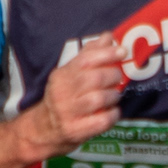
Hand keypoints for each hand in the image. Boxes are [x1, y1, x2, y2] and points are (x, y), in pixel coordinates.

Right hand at [19, 36, 124, 160]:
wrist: (44, 129)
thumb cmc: (64, 96)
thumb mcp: (70, 74)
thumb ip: (90, 54)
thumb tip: (108, 37)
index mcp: (62, 75)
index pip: (86, 60)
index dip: (107, 54)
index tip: (123, 51)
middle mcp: (62, 92)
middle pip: (96, 79)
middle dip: (114, 76)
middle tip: (118, 78)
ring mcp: (67, 113)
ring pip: (100, 99)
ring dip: (114, 95)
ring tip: (113, 95)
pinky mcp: (75, 130)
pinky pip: (102, 120)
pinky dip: (113, 114)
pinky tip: (111, 111)